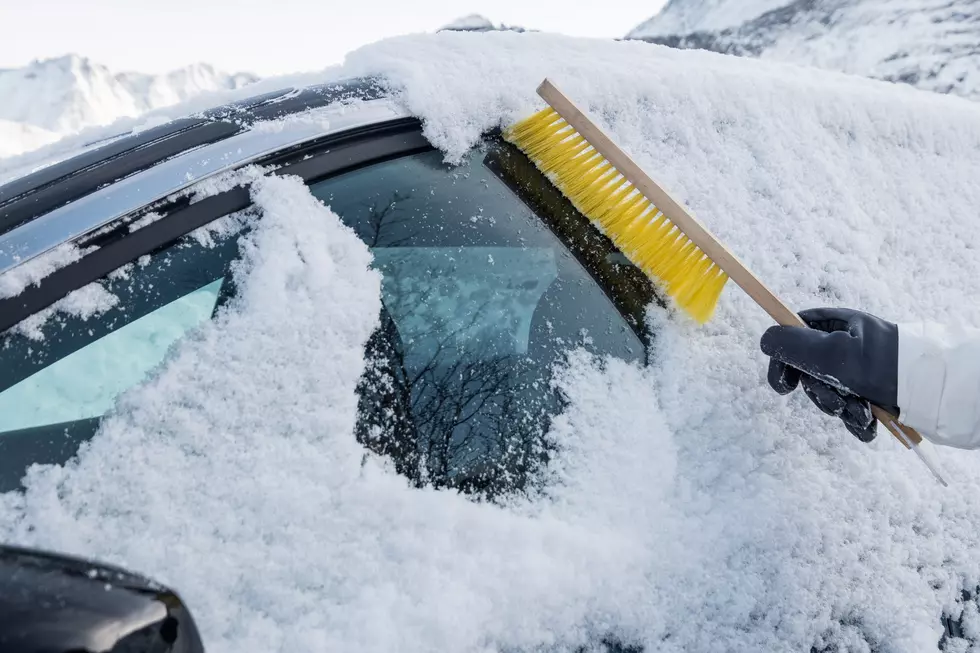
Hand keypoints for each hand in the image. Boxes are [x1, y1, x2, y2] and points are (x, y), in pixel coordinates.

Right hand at [759, 307, 898, 441]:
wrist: (938, 392)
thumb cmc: (885, 366)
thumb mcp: (834, 352)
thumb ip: (792, 345)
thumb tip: (765, 340)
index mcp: (836, 324)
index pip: (794, 335)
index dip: (783, 360)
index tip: (783, 386)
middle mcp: (846, 344)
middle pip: (809, 370)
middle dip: (819, 392)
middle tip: (836, 399)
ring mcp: (859, 370)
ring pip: (828, 393)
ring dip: (839, 408)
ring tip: (860, 412)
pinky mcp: (872, 392)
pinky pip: (849, 408)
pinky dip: (855, 419)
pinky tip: (868, 422)